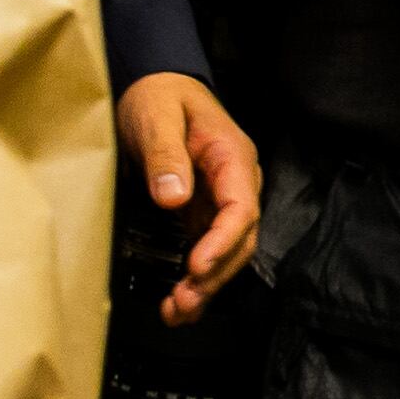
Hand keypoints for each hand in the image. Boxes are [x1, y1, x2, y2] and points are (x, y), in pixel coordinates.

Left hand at [114, 72, 261, 324]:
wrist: (158, 86)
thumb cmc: (160, 96)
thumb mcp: (157, 116)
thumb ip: (166, 154)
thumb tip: (174, 198)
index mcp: (233, 159)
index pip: (241, 209)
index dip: (223, 241)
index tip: (197, 265)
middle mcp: (236, 185)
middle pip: (240, 239)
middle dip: (214, 275)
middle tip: (183, 300)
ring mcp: (221, 201)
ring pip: (228, 252)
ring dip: (206, 284)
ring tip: (178, 312)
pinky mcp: (203, 213)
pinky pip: (207, 250)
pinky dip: (196, 278)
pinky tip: (179, 302)